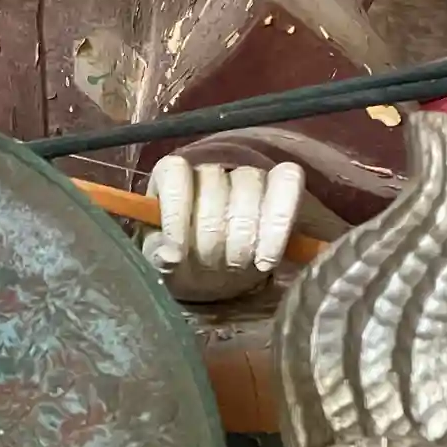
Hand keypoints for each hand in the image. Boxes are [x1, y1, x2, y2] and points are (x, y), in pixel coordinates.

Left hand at [143, 158, 305, 302]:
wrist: (215, 277)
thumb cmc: (183, 261)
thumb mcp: (162, 262)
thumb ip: (158, 256)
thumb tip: (168, 256)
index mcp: (171, 177)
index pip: (175, 173)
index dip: (176, 211)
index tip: (177, 253)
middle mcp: (209, 170)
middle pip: (215, 185)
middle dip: (213, 236)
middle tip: (212, 268)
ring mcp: (247, 175)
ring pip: (250, 188)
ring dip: (244, 238)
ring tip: (237, 267)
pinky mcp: (281, 184)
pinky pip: (288, 183)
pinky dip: (278, 224)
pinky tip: (266, 259)